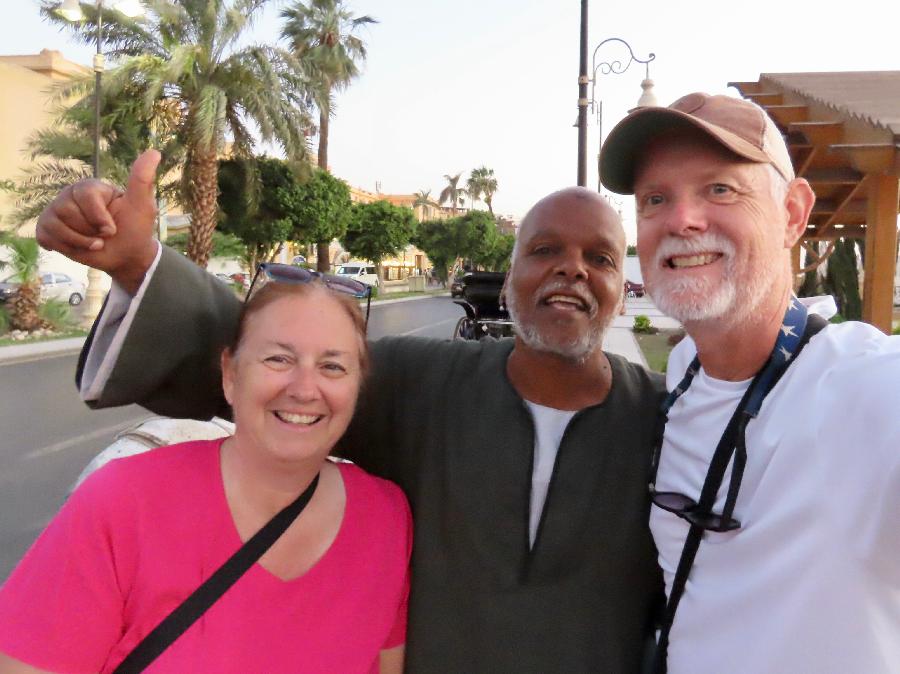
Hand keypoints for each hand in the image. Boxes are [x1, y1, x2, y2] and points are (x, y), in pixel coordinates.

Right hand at [36, 150, 161, 294]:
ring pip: (56, 226)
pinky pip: (46, 236)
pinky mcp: (47, 228)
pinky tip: (80, 247)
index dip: (99, 218)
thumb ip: (142, 179)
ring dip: (81, 242)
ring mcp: (56, 211)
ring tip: (94, 242)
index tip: (113, 229)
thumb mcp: (142, 206)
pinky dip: (67, 247)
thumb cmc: (134, 229)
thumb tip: (154, 152)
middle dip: (90, 232)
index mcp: (91, 187)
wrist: (126, 257)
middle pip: (67, 211)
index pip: (85, 196)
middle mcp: (70, 195)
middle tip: (103, 235)